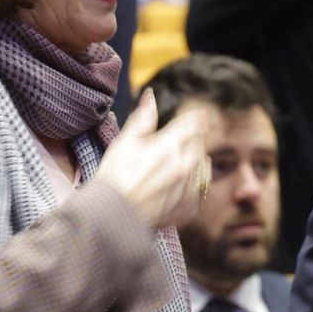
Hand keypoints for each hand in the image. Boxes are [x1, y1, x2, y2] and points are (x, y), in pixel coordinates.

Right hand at [93, 88, 206, 228]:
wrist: (110, 215)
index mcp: (168, 147)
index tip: (195, 115)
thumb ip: (143, 119)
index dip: (194, 118)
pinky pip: (199, 191)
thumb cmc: (113, 177)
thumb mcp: (124, 142)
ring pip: (202, 167)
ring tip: (182, 160)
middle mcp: (182, 167)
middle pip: (198, 145)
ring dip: (195, 160)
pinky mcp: (185, 207)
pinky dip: (194, 184)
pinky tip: (183, 183)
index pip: (191, 125)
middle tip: (184, 138)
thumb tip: (151, 96)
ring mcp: (186, 188)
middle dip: (193, 139)